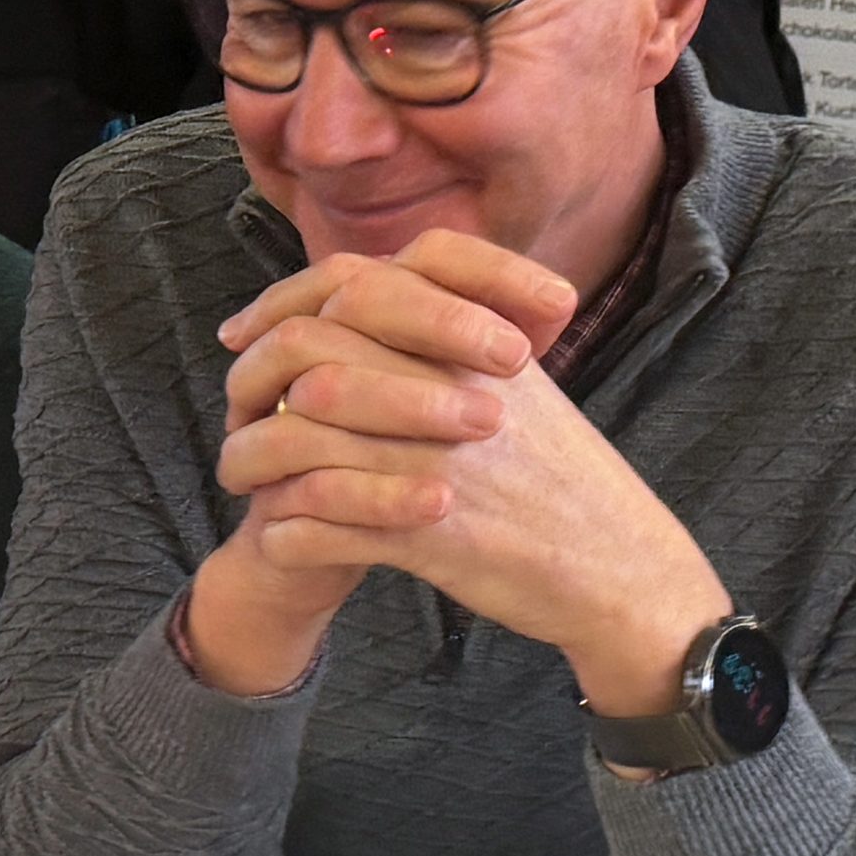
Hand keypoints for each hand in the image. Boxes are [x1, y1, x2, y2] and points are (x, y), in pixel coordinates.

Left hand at [184, 233, 567, 695]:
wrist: (621, 568)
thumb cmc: (561, 477)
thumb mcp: (520, 386)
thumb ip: (451, 340)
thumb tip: (357, 299)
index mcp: (475, 343)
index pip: (355, 287)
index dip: (283, 304)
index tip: (242, 335)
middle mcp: (455, 389)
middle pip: (315, 355)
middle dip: (255, 382)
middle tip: (234, 409)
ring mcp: (441, 462)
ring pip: (306, 441)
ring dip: (255, 461)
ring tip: (238, 477)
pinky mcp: (433, 537)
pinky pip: (328, 524)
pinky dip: (290, 529)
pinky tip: (275, 533)